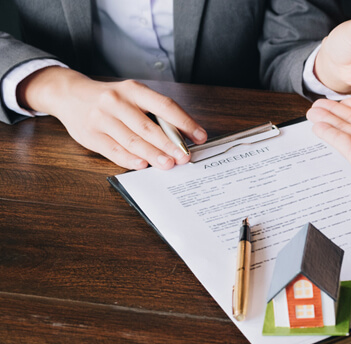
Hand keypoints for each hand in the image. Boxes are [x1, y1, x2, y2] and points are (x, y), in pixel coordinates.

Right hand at [19, 66, 206, 169]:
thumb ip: (153, 113)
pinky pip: (113, 150)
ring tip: (168, 164)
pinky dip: (129, 160)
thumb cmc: (111, 99)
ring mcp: (101, 119)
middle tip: (185, 157)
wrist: (70, 95)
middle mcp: (117, 102)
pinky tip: (142, 165)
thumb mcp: (132, 96)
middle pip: (148, 127)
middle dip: (169, 144)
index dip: (184, 122)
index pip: (165, 106)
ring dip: (152, 155)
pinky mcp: (90, 135)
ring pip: (132, 141)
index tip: (200, 136)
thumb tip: (181, 136)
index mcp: (133, 90)